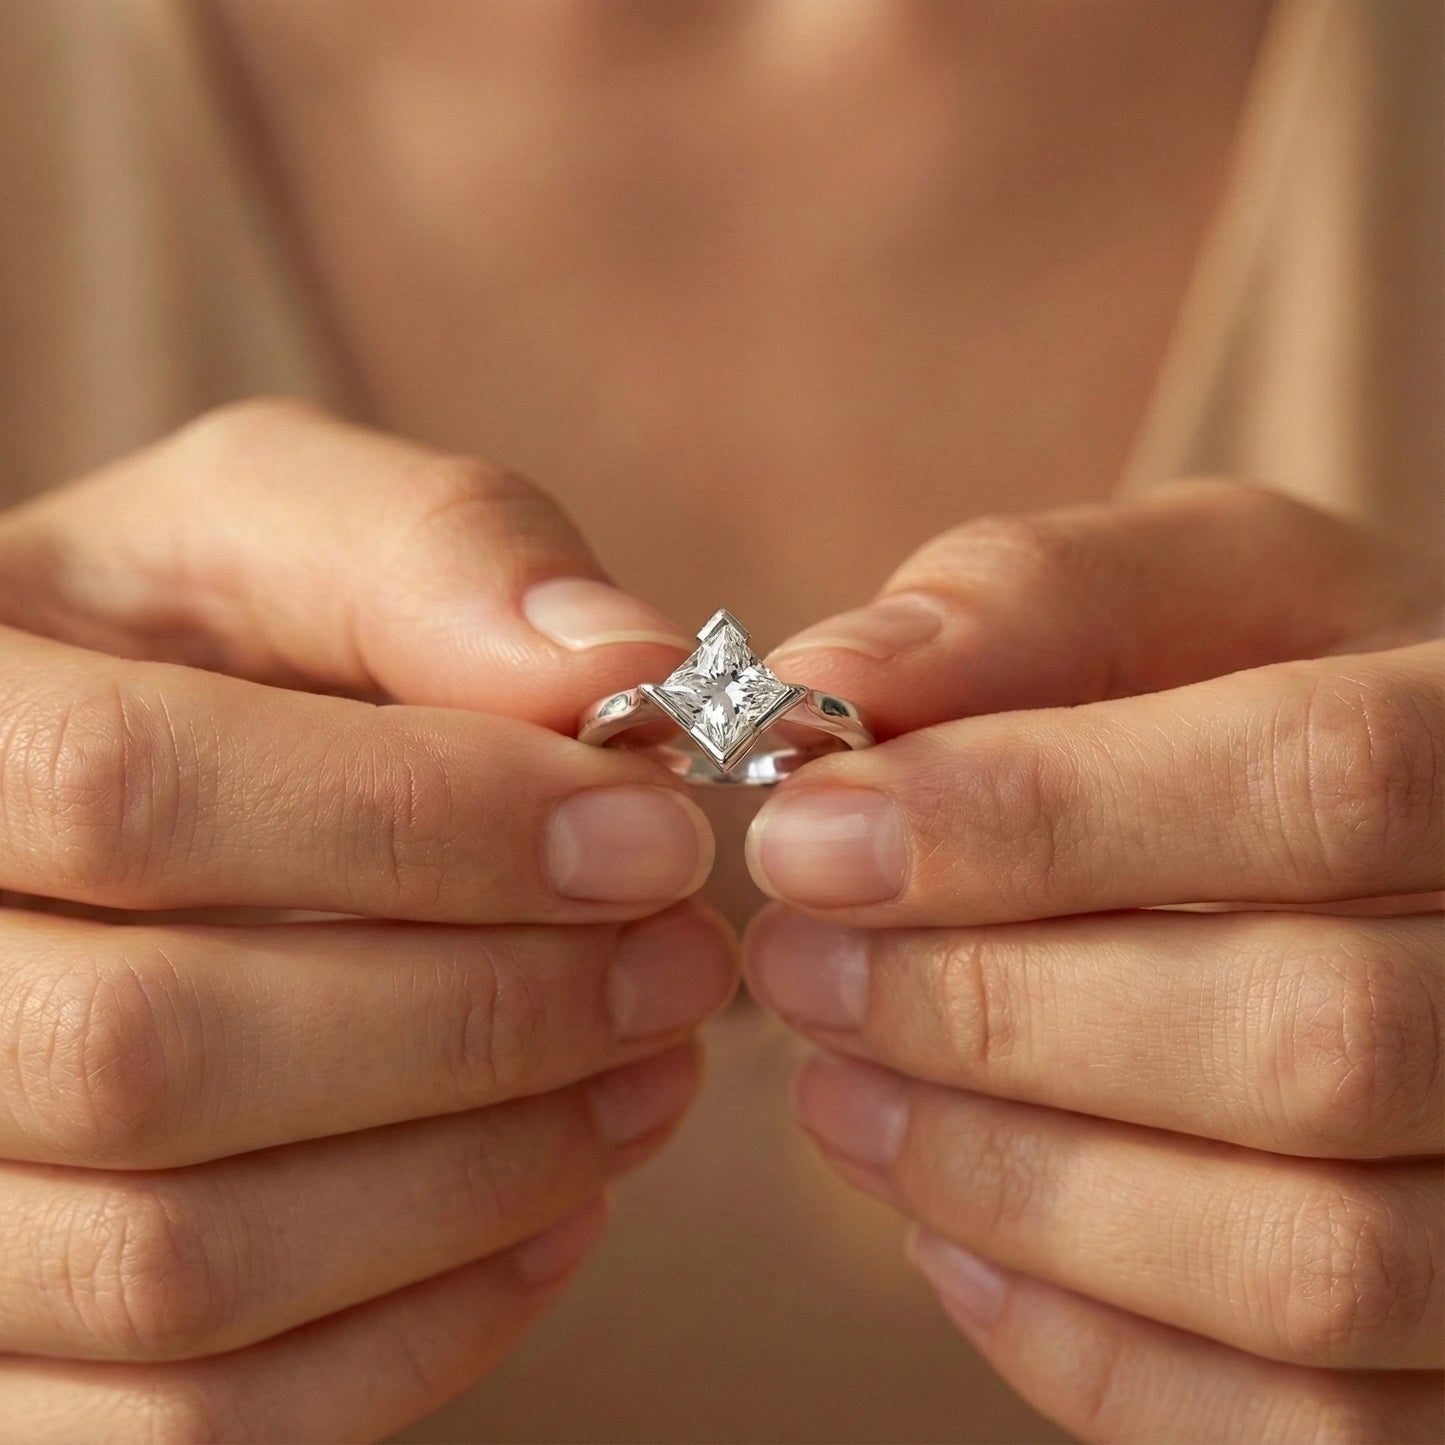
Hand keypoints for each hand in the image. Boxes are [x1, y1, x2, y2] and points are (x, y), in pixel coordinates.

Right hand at [0, 400, 734, 1442]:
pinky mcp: (6, 1365)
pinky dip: (419, 1335)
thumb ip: (433, 554)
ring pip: (181, 1268)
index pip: (127, 788)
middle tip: (681, 960)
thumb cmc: (187, 645)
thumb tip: (623, 663)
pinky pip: (191, 1425)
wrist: (99, 802)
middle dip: (483, 1014)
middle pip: (155, 1053)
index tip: (653, 830)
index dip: (426, 821)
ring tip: (653, 1075)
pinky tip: (559, 1210)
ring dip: (482, 1176)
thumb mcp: (275, 534)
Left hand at [744, 482, 1442, 1442]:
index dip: (1030, 817)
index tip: (808, 835)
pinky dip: (1078, 1339)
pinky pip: (1299, 1425)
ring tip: (836, 1087)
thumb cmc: (1278, 707)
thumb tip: (836, 672)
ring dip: (1007, 1179)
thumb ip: (1027, 604)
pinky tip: (943, 1231)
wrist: (1400, 875)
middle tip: (796, 965)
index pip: (1320, 783)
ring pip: (1304, 1262)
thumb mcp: (1194, 601)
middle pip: (1309, 1038)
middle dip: (988, 1010)